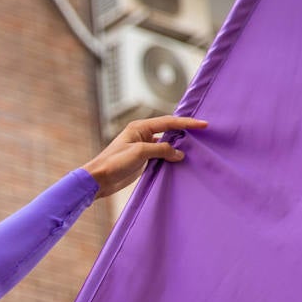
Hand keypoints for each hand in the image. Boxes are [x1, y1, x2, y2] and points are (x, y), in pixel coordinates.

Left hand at [83, 115, 208, 198]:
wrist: (98, 180)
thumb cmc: (113, 163)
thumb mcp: (140, 153)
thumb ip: (161, 150)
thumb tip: (179, 153)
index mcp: (140, 127)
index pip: (168, 122)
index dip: (187, 123)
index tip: (203, 125)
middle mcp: (142, 135)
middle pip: (169, 130)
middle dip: (185, 131)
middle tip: (203, 133)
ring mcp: (143, 147)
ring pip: (166, 143)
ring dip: (178, 145)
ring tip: (195, 147)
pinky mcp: (143, 160)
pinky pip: (161, 155)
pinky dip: (171, 157)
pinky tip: (180, 160)